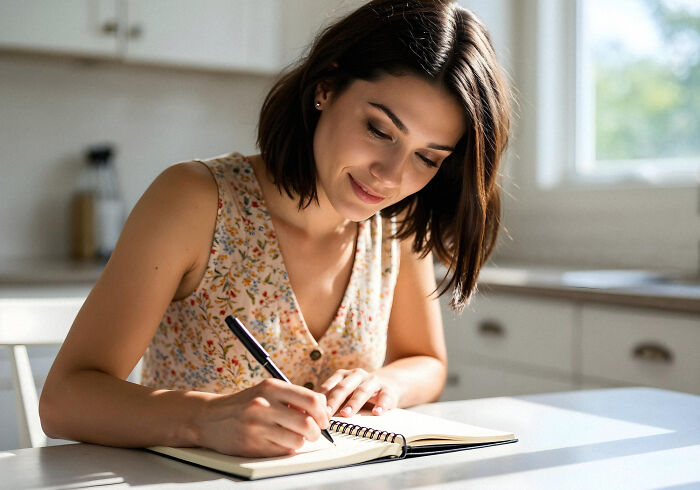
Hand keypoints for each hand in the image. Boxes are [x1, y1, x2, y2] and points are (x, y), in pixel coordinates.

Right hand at [194, 378, 329, 456]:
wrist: (208, 417)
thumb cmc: (243, 404)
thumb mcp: (266, 391)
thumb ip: (292, 397)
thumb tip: (322, 409)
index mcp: (271, 387)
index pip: (313, 400)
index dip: (323, 413)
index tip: (323, 418)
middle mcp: (264, 405)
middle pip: (308, 423)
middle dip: (317, 432)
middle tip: (314, 433)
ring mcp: (257, 426)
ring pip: (297, 441)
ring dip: (301, 442)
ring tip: (294, 437)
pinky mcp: (252, 445)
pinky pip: (282, 451)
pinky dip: (287, 449)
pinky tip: (279, 442)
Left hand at [319, 368, 398, 417]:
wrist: (386, 386)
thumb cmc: (358, 394)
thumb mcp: (344, 395)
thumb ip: (331, 402)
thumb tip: (313, 416)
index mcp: (343, 376)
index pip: (330, 386)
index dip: (322, 398)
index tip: (314, 410)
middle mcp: (357, 375)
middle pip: (344, 387)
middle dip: (334, 400)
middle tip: (326, 413)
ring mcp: (372, 381)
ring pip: (362, 391)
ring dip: (353, 403)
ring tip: (346, 414)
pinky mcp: (387, 390)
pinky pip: (384, 397)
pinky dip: (380, 405)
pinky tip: (376, 413)